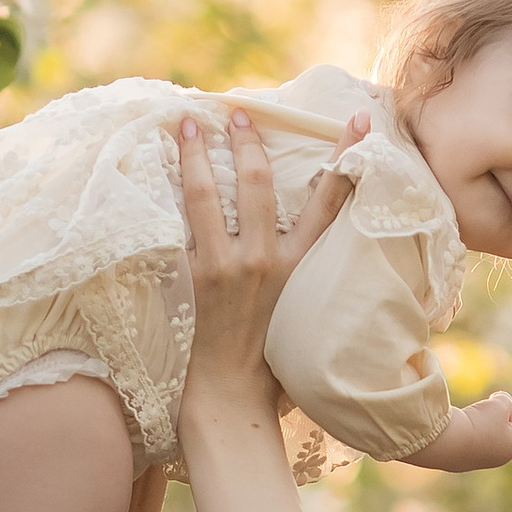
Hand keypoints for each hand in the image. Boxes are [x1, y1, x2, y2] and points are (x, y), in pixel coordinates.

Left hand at [176, 108, 358, 425]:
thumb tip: (301, 243)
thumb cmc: (270, 365)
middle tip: (236, 112)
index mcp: (301, 267)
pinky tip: (154, 170)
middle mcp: (265, 261)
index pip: (329, 202)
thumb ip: (302, 273)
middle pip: (258, 184)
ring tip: (187, 124)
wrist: (229, 399)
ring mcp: (224, 267)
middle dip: (247, 142)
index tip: (358, 120)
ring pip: (209, 195)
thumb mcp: (302, 311)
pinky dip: (164, 195)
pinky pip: (175, 225)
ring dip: (196, 154)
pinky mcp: (190, 278)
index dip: (345, 157)